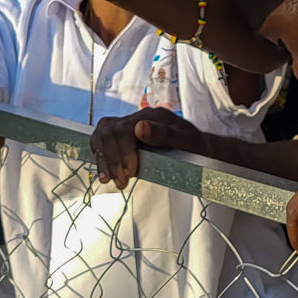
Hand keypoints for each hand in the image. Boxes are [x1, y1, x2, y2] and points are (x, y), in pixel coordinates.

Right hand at [90, 107, 210, 188]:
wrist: (198, 149)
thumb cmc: (195, 146)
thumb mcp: (187, 141)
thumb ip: (165, 134)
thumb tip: (139, 127)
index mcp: (153, 115)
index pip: (124, 128)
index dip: (123, 152)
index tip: (129, 173)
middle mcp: (139, 117)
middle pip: (109, 131)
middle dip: (111, 159)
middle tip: (120, 181)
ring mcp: (130, 125)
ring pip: (102, 134)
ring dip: (102, 158)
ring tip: (108, 180)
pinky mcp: (124, 136)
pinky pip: (102, 140)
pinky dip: (100, 155)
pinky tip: (104, 170)